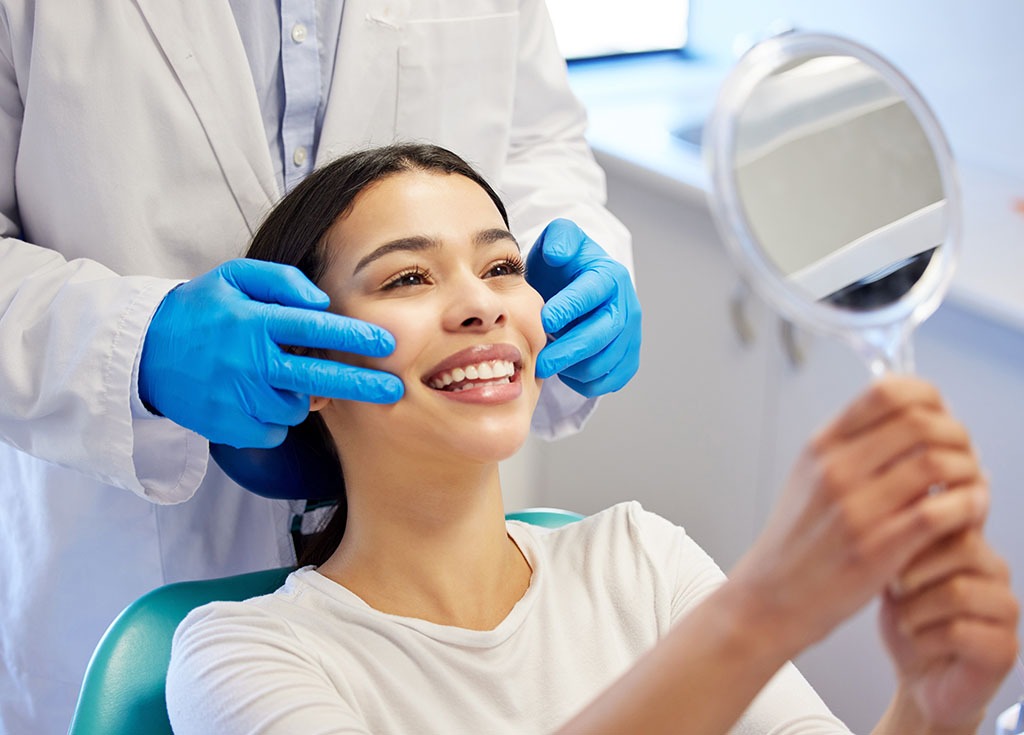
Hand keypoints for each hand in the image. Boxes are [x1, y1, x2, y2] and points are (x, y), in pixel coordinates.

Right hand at [139, 259, 402, 447]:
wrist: (143, 354)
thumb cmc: (199, 311)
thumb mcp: (233, 277)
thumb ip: (281, 281)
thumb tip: (322, 302)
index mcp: (253, 322)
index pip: (314, 328)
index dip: (355, 336)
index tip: (386, 343)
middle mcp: (248, 362)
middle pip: (319, 378)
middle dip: (363, 385)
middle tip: (394, 391)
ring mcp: (237, 398)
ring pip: (297, 407)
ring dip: (300, 396)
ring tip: (275, 378)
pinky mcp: (228, 428)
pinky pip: (274, 430)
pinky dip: (274, 418)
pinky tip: (255, 398)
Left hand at [525, 219, 640, 396]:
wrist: (580, 285)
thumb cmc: (565, 265)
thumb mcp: (560, 239)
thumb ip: (558, 237)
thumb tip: (556, 253)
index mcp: (610, 276)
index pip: (591, 294)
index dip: (568, 308)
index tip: (544, 321)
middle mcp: (627, 306)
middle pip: (602, 335)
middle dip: (569, 352)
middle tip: (540, 363)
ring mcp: (631, 334)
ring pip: (606, 362)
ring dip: (574, 369)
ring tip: (548, 363)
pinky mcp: (629, 358)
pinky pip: (610, 380)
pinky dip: (586, 383)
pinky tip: (566, 371)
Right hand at [729, 377, 988, 657]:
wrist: (771, 597)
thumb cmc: (798, 540)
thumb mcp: (809, 477)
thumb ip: (852, 446)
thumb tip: (911, 418)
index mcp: (822, 446)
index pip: (886, 391)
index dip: (929, 396)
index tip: (942, 416)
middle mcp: (836, 470)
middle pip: (921, 423)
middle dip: (958, 435)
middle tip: (964, 455)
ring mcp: (855, 509)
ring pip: (938, 464)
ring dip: (969, 471)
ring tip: (969, 486)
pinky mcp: (877, 549)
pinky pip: (940, 512)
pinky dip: (969, 506)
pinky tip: (970, 511)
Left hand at [880, 528, 1018, 730]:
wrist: (919, 678)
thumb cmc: (908, 620)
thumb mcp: (894, 571)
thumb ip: (898, 537)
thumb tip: (888, 496)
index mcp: (970, 545)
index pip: (958, 512)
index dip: (920, 528)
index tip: (894, 548)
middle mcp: (995, 571)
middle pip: (963, 547)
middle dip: (914, 570)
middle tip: (895, 590)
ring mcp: (1005, 608)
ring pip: (959, 591)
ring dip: (916, 609)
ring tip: (905, 621)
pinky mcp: (1005, 647)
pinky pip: (959, 632)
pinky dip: (925, 639)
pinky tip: (919, 642)